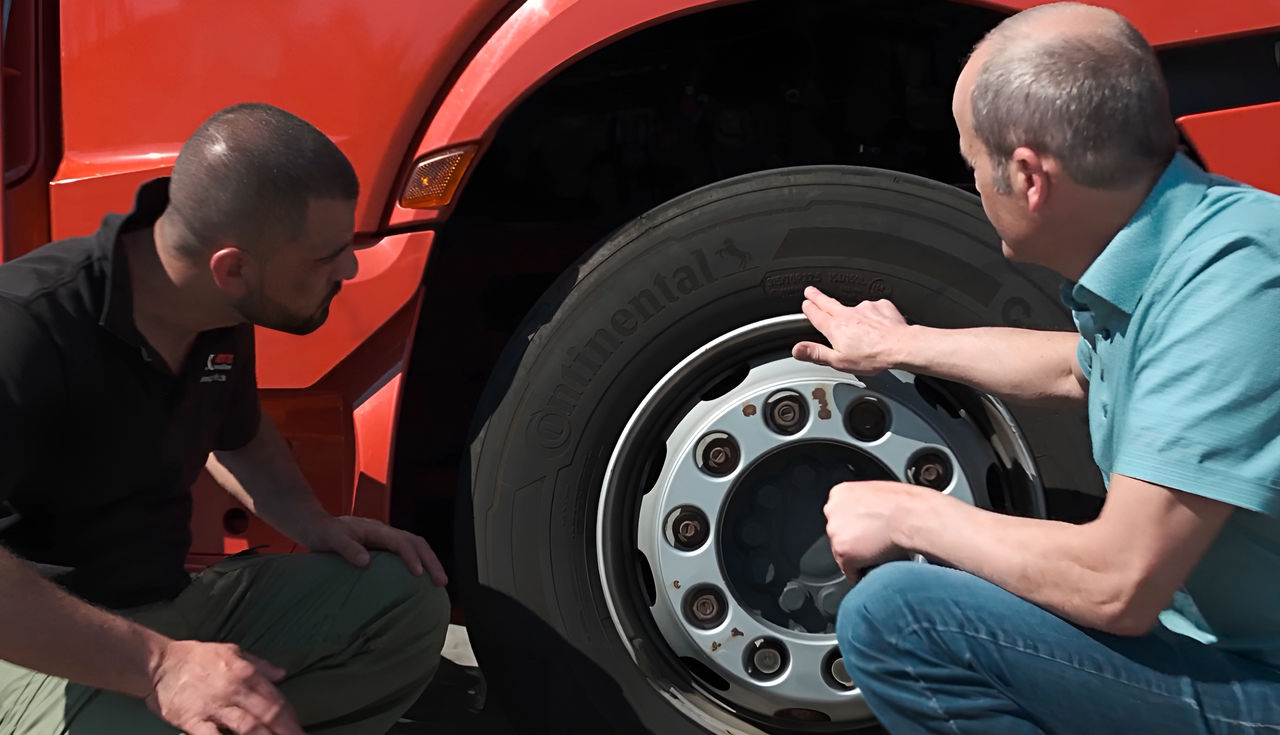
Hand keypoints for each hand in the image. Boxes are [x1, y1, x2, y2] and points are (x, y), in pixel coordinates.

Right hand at [145, 640, 301, 734]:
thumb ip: (259, 665)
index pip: (276, 699)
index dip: (291, 717)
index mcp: (246, 673)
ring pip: (248, 727)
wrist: (160, 663)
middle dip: (287, 731)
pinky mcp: (193, 720)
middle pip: (268, 714)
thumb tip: (282, 674)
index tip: (299, 729)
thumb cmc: (197, 657)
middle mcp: (234, 690)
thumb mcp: (233, 651)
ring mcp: (214, 706)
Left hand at [303, 515, 448, 585]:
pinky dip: (420, 564)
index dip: (411, 557)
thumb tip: (366, 562)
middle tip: (441, 582)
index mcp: (376, 529)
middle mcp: (385, 532)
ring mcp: (387, 539)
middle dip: (431, 561)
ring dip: (430, 563)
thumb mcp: (331, 539)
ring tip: (439, 582)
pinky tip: (423, 581)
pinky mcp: (385, 548)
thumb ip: (347, 548)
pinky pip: (408, 553)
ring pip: (416, 547)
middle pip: (417, 543)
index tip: (419, 574)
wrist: (317, 526)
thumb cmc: (324, 533)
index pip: (400, 541)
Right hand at [793, 287, 910, 373]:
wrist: (901, 346)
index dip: (809, 308)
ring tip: (859, 326)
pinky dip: (873, 316)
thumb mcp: (839, 361)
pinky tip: (878, 326)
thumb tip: (796, 350)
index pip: (817, 314)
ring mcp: (865, 308)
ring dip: (853, 313)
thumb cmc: (873, 356)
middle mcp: (848, 314)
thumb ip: (816, 353)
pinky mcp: (880, 306)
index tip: (806, 303)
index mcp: (835, 328)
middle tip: (811, 291)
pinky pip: (873, 309)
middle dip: (818, 296)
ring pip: (854, 308)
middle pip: (829, 303)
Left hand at [825, 481, 921, 579]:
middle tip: (873, 541)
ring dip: (857, 556)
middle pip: (838, 533)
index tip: (864, 530)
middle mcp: (832, 511)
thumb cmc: (904, 504)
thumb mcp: (876, 493)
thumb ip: (862, 503)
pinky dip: (861, 571)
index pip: (839, 515)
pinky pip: (849, 570)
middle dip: (853, 540)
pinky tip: (875, 563)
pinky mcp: (842, 553)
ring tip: (877, 551)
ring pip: (842, 552)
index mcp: (839, 493)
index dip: (854, 526)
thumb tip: (866, 514)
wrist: (912, 516)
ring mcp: (835, 533)